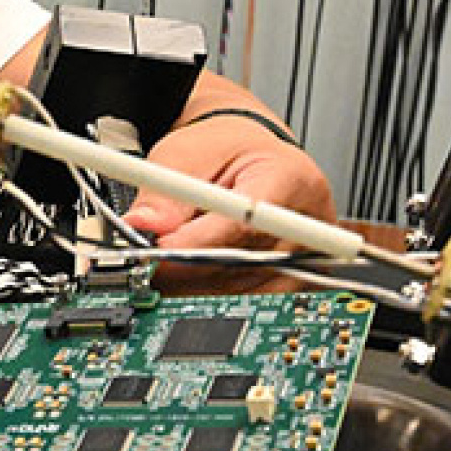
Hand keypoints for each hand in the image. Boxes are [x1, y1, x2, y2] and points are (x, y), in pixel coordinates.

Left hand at [122, 115, 334, 292]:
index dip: (198, 244)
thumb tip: (141, 225)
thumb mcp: (186, 153)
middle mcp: (309, 222)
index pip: (245, 224)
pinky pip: (252, 299)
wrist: (248, 157)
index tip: (159, 251)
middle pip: (246, 264)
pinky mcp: (297, 279)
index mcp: (289, 177)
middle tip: (146, 266)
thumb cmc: (224, 151)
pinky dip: (215, 292)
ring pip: (247, 289)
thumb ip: (165, 189)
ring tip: (165, 267)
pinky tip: (190, 279)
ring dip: (199, 285)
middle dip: (188, 269)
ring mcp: (308, 256)